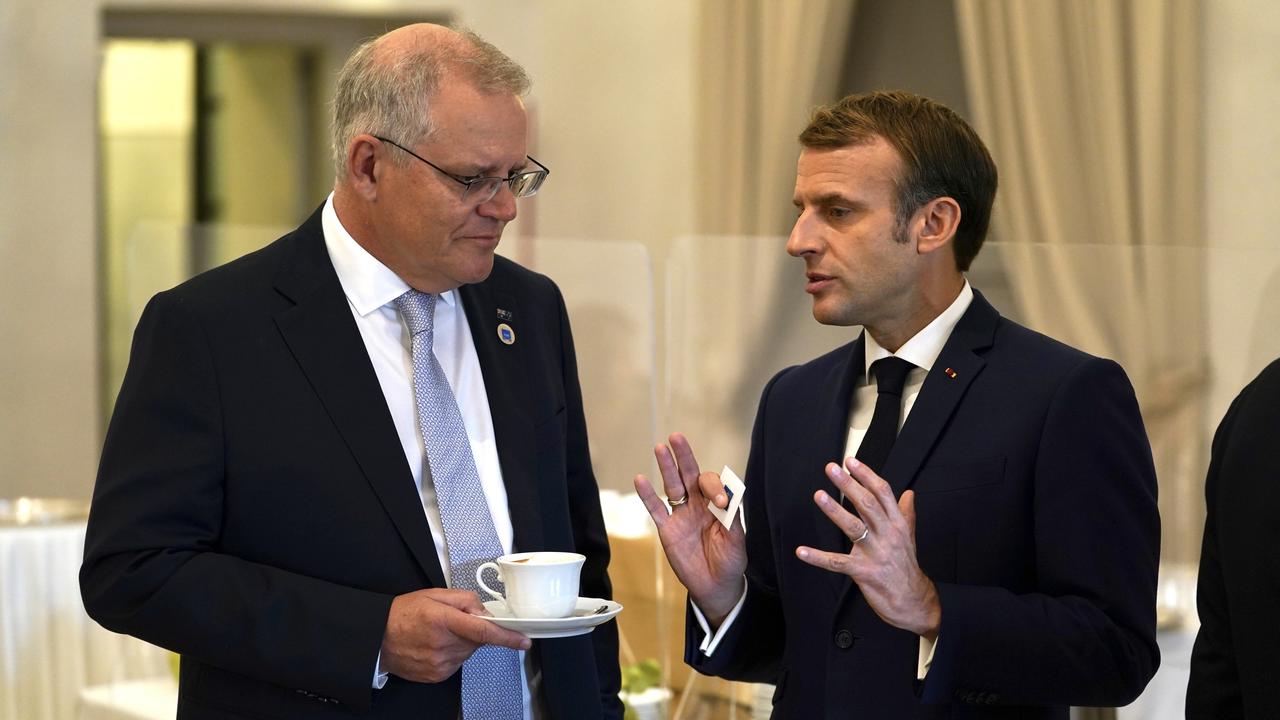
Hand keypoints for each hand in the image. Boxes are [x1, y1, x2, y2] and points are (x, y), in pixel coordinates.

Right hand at [380, 587, 531, 682]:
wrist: (377, 639)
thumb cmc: (403, 614)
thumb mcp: (434, 595)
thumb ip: (464, 599)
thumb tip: (484, 611)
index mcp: (443, 620)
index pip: (483, 630)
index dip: (507, 637)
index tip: (524, 641)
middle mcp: (443, 645)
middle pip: (476, 640)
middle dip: (473, 630)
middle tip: (452, 622)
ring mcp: (440, 663)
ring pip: (468, 652)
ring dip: (462, 643)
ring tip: (438, 634)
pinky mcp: (437, 675)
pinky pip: (457, 663)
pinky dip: (452, 654)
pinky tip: (434, 646)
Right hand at [634, 433, 746, 626]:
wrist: (716, 586)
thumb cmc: (730, 562)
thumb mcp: (737, 542)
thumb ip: (732, 519)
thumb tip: (728, 498)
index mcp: (717, 505)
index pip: (713, 485)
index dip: (716, 489)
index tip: (721, 504)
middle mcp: (698, 506)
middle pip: (689, 475)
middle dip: (684, 457)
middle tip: (677, 437)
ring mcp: (681, 516)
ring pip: (672, 486)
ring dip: (666, 468)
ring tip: (660, 448)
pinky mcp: (667, 530)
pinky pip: (656, 510)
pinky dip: (647, 495)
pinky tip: (640, 479)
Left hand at [796, 457, 940, 639]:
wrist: (913, 601)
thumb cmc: (906, 566)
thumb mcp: (909, 537)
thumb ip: (906, 513)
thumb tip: (909, 493)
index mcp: (898, 523)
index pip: (883, 492)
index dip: (866, 475)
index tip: (851, 461)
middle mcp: (888, 534)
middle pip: (867, 504)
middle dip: (848, 485)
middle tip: (832, 469)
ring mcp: (875, 553)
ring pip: (852, 527)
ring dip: (834, 510)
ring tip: (818, 495)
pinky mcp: (864, 572)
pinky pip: (837, 562)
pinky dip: (818, 557)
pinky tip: (801, 551)